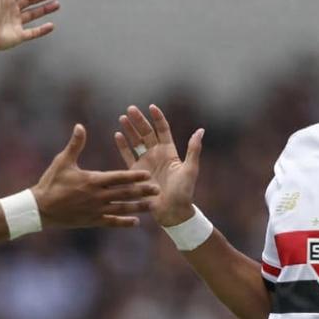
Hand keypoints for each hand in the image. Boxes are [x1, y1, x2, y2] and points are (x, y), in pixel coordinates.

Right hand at [32, 124, 159, 227]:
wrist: (40, 208)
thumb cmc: (51, 182)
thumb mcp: (62, 161)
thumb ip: (75, 145)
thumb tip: (80, 126)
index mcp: (92, 180)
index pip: (118, 177)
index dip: (133, 176)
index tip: (147, 174)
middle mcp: (97, 196)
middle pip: (124, 193)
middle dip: (142, 191)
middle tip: (157, 189)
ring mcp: (95, 210)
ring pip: (121, 208)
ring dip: (138, 207)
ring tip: (152, 206)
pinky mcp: (92, 220)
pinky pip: (111, 221)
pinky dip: (124, 222)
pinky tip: (136, 222)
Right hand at [113, 104, 204, 225]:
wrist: (172, 212)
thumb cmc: (184, 192)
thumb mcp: (190, 169)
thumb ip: (193, 150)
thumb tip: (201, 130)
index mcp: (170, 152)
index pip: (162, 130)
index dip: (157, 118)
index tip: (151, 107)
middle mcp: (157, 154)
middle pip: (146, 133)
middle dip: (139, 120)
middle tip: (131, 109)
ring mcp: (146, 163)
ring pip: (136, 142)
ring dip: (129, 130)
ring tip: (122, 118)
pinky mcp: (136, 172)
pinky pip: (128, 156)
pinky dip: (123, 145)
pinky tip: (117, 135)